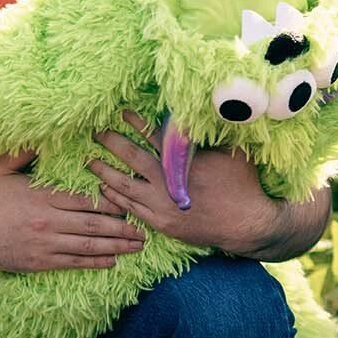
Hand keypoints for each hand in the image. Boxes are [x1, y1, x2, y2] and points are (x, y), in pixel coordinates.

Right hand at [0, 150, 146, 275]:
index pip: (85, 199)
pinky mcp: (42, 262)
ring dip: (117, 246)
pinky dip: (96, 262)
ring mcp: (46, 244)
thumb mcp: (1, 170)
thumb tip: (41, 134)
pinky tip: (113, 261)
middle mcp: (48, 222)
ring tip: (138, 245)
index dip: (110, 201)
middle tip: (146, 227)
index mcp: (42, 197)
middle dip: (123, 226)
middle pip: (94, 224)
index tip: (129, 199)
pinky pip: (75, 263)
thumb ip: (24, 153)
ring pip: (89, 245)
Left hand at [88, 109, 278, 251]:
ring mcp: (162, 205)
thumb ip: (210, 136)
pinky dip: (115, 197)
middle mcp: (168, 182)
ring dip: (105, 172)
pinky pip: (130, 208)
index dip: (136, 124)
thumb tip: (201, 114)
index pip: (153, 136)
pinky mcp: (161, 223)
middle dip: (112, 143)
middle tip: (96, 133)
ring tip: (91, 161)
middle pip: (132, 158)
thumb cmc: (242, 184)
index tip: (122, 113)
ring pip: (124, 186)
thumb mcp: (231, 152)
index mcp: (183, 161)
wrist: (247, 225)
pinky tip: (104, 189)